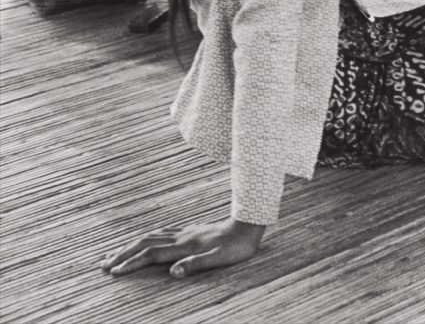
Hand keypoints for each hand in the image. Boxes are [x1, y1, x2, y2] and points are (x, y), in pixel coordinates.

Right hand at [102, 217, 264, 278]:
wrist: (247, 224)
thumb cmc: (235, 247)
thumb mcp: (219, 260)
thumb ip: (195, 265)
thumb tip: (173, 273)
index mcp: (184, 247)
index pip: (151, 254)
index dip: (131, 263)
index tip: (113, 272)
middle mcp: (180, 238)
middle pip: (144, 243)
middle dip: (122, 254)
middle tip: (102, 264)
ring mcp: (184, 232)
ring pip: (150, 236)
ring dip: (130, 244)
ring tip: (114, 252)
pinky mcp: (190, 230)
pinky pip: (161, 232)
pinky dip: (146, 236)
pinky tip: (144, 238)